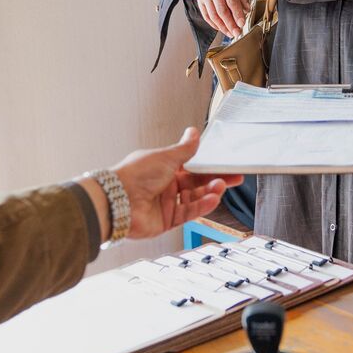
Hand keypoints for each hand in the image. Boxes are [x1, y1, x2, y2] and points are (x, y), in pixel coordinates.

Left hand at [108, 128, 239, 239]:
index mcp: (163, 168)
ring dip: (210, 193)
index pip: (192, 166)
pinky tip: (213, 199)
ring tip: (221, 187)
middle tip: (234, 177)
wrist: (119, 200)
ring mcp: (166, 204)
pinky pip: (189, 213)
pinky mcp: (167, 220)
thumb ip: (184, 149)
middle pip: (196, 183)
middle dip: (215, 180)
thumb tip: (193, 132)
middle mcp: (165, 186)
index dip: (209, 166)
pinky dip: (202, 206)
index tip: (225, 164)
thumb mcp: (165, 157)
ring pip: (194, 198)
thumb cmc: (135, 174)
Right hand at [195, 0, 249, 38]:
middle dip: (230, 24)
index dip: (237, 14)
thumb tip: (246, 10)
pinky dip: (214, 24)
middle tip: (237, 33)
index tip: (242, 24)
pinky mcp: (200, 1)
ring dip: (222, 27)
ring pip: (214, 15)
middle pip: (222, 10)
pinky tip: (222, 29)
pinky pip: (207, 16)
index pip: (232, 1)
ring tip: (230, 33)